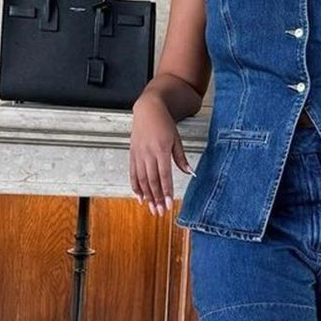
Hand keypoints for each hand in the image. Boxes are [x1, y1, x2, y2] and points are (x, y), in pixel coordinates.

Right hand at [129, 95, 193, 215]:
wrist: (148, 109)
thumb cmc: (164, 123)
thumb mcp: (176, 139)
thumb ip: (181, 158)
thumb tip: (188, 172)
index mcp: (161, 150)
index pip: (164, 175)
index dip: (166, 192)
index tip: (169, 204)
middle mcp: (148, 153)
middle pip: (152, 181)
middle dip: (156, 198)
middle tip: (160, 212)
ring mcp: (139, 154)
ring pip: (141, 179)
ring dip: (147, 196)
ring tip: (151, 208)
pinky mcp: (132, 154)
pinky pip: (132, 173)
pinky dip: (135, 186)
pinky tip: (139, 197)